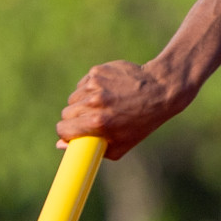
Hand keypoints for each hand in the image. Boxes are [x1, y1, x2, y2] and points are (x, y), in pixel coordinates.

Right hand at [55, 59, 186, 159]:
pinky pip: (83, 84)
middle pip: (66, 113)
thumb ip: (90, 149)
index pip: (63, 129)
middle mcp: (94, 102)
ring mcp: (95, 84)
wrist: (160, 90)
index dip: (66, 133)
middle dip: (75, 119)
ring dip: (83, 103)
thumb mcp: (121, 145)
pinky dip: (91, 89)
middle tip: (91, 120)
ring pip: (74, 98)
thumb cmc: (142, 122)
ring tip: (104, 105)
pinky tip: (109, 92)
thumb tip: (60, 145)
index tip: (73, 133)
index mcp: (98, 123)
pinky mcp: (97, 71)